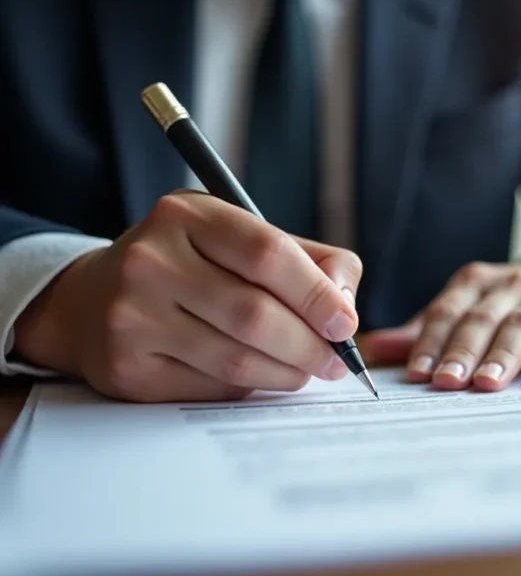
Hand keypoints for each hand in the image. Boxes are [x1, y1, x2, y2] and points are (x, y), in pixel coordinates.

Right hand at [13, 191, 362, 402]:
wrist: (93, 300)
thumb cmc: (191, 266)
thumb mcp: (241, 238)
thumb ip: (309, 260)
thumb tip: (346, 305)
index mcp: (186, 215)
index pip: (266, 253)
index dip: (316, 293)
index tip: (346, 323)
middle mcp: (150, 260)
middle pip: (255, 314)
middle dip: (310, 345)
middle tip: (337, 362)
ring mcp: (131, 316)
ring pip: (237, 358)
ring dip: (287, 372)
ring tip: (308, 371)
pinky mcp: (126, 367)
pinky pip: (211, 386)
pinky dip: (249, 386)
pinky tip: (260, 375)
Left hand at [362, 255, 520, 389]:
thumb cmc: (512, 304)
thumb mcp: (470, 308)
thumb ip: (426, 330)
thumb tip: (374, 348)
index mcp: (476, 282)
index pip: (448, 311)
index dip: (430, 342)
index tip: (417, 375)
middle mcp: (512, 285)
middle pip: (482, 319)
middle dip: (462, 352)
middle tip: (446, 383)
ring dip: (502, 355)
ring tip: (486, 383)